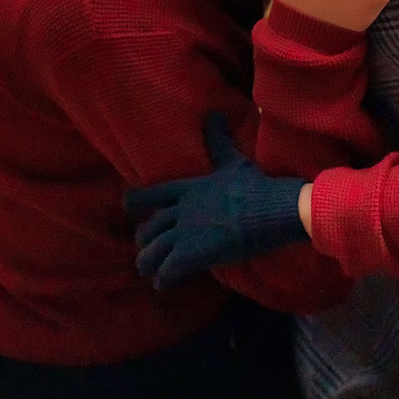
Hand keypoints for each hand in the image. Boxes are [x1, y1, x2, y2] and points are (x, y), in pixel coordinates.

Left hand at [125, 113, 309, 288]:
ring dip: (149, 264)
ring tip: (151, 271)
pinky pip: (168, 272)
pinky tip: (165, 285)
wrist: (271, 210)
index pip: (151, 195)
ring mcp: (184, 235)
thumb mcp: (233, 160)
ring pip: (152, 253)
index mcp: (188, 189)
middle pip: (149, 229)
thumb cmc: (255, 186)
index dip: (135, 202)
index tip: (127, 206)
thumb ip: (218, 140)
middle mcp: (180, 212)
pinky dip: (164, 280)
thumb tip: (214, 113)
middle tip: (147, 249)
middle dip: (145, 241)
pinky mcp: (193, 256)